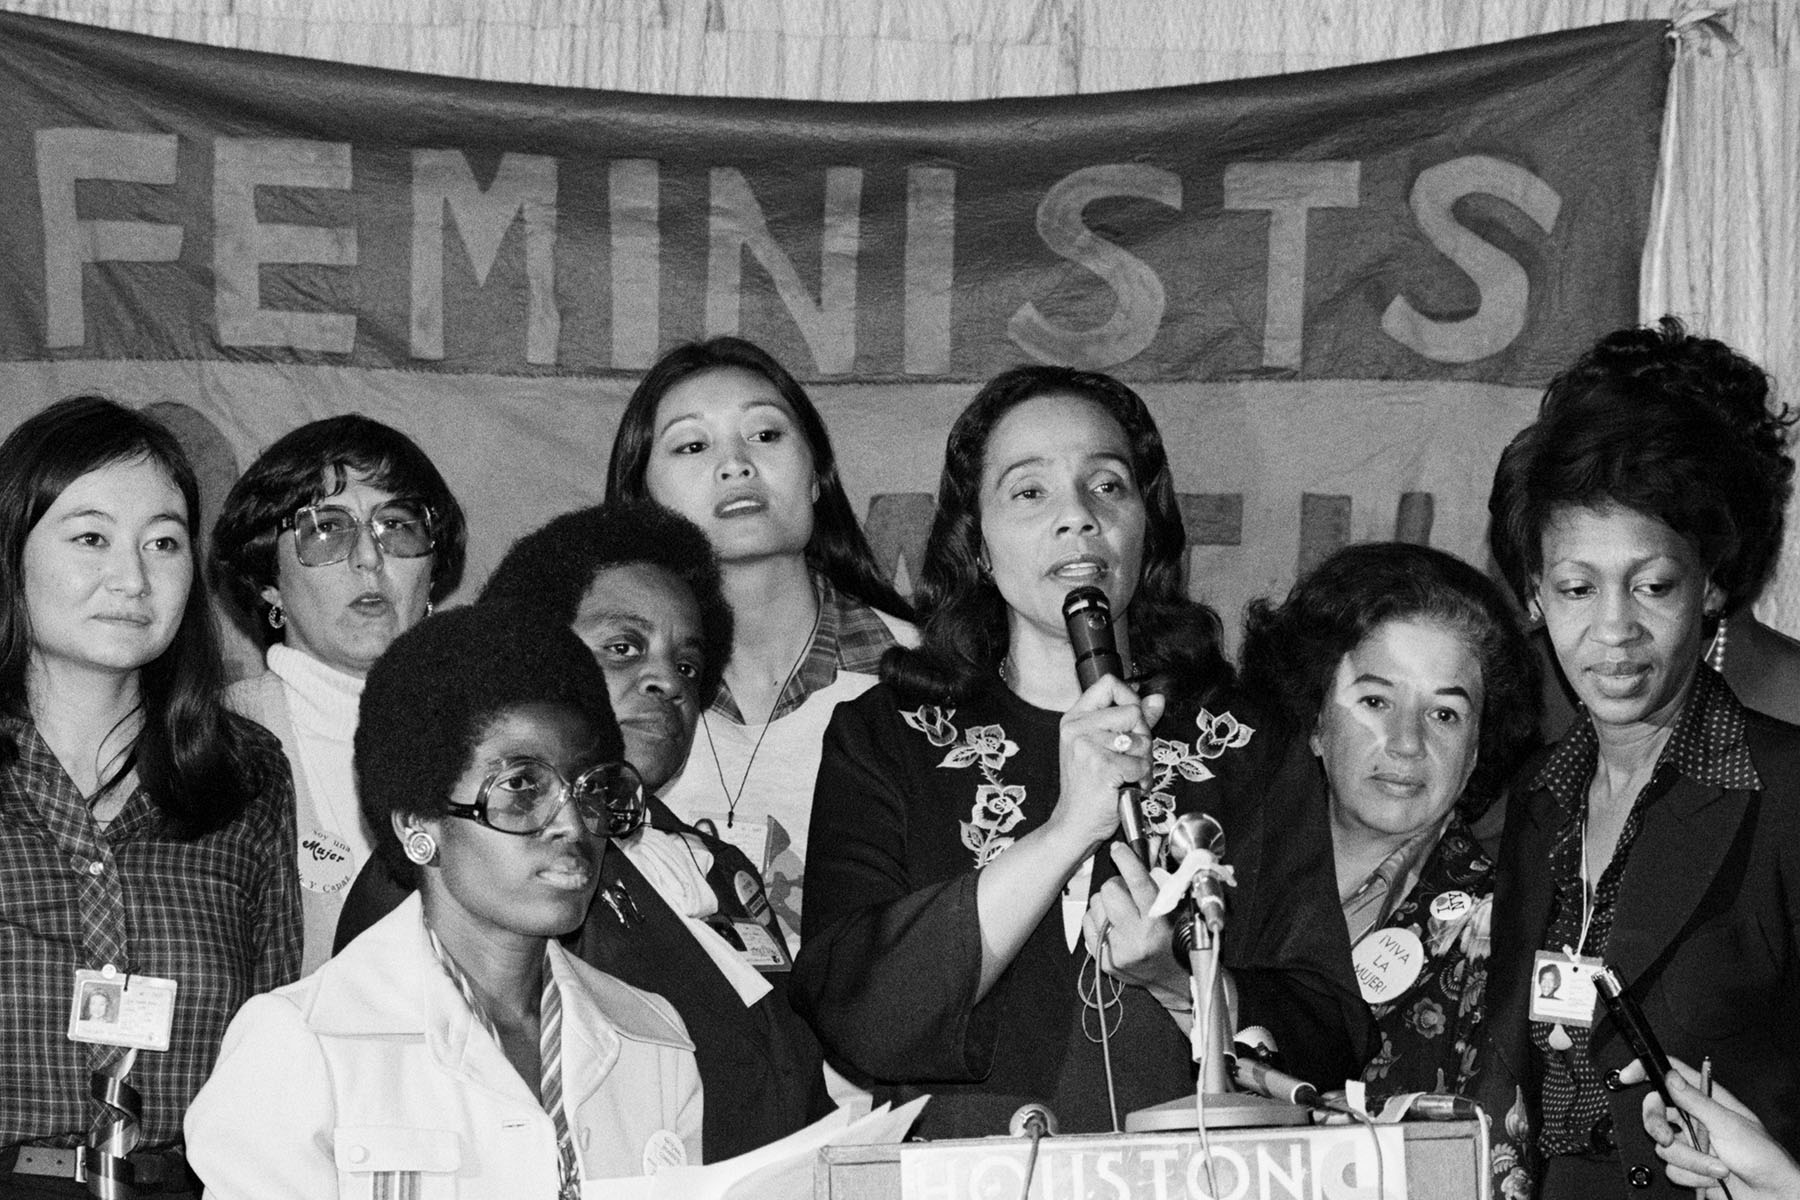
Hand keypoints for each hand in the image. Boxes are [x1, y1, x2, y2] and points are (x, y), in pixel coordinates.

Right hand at [1047, 676, 1165, 853]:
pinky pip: (1141, 764)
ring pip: (1141, 740)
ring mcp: (1087, 747)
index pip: (1109, 684)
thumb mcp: (1105, 746)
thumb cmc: (1090, 786)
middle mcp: (1077, 729)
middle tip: (1129, 757)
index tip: (1132, 719)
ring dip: (1143, 761)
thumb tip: (1157, 699)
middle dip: (1142, 737)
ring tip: (1127, 774)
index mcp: (1075, 718)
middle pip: (1133, 711)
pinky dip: (1141, 779)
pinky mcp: (1102, 767)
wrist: (1075, 822)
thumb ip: (1132, 721)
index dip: (1130, 698)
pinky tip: (1127, 785)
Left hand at [1082, 842, 1189, 1009]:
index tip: (1119, 849)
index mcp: (1158, 921)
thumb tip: (1147, 849)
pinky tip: (1113, 926)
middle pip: (1110, 891)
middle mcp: (1137, 937)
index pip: (1139, 883)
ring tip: (1123, 913)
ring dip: (1106, 903)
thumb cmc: (1176, 940)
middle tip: (1127, 893)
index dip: (1127, 861)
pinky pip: (1087, 923)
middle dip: (1117, 885)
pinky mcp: (1105, 960)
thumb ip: (1160, 880)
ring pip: (1096, 905)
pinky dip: (1098, 919)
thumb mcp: (1175, 909)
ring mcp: (1118, 950)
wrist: (1173, 980)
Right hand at [1621, 1057, 1799, 1199]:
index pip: (1670, 1074)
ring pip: (1663, 1145)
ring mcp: (1692, 1144)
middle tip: (1671, 1137)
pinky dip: (1692, 1176)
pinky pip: (1671, 1169)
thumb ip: (1696, 1100)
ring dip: (1690, 1161)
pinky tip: (1712, 1176)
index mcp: (1707, 1100)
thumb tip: (1670, 1076)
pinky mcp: (1689, 1168)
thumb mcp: (1729, 1124)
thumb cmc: (1763, 1157)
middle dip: (1659, 1127)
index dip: (1645, 1070)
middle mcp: (1696, 1120)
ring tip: (1716, 1165)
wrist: (1771, 1196)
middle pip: (1655, 1111)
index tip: (1628, 1076)